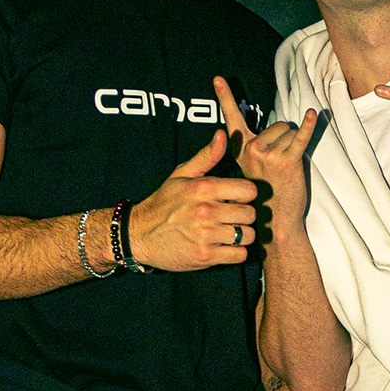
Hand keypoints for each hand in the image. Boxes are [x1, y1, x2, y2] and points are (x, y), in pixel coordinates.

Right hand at [128, 130, 259, 271]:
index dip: (245, 195)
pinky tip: (225, 247)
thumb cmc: (163, 203)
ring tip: (228, 233)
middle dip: (243, 216)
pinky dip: (236, 253)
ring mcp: (206, 234)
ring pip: (247, 235)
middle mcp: (206, 210)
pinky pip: (239, 255)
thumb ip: (206, 156)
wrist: (139, 234)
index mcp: (204, 188)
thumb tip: (223, 135)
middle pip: (250, 214)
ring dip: (241, 236)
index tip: (236, 199)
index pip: (249, 190)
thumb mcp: (181, 175)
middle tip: (232, 218)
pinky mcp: (205, 255)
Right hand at [217, 78, 318, 244]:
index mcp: (240, 150)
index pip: (231, 118)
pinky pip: (300, 138)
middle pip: (278, 124)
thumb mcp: (248, 170)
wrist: (276, 222)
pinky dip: (309, 126)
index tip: (218, 79)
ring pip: (291, 132)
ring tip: (288, 169)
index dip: (225, 97)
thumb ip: (248, 148)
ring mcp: (268, 154)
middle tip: (281, 164)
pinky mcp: (286, 161)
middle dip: (285, 137)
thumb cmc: (265, 195)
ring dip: (295, 146)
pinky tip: (313, 114)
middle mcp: (251, 149)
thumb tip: (254, 131)